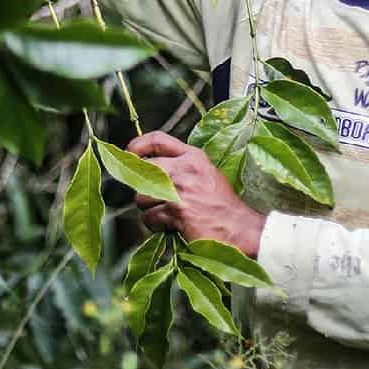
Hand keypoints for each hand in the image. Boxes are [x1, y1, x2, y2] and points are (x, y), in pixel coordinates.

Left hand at [128, 131, 265, 257]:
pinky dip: (155, 225)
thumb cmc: (222, 205)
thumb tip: (150, 167)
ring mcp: (180, 189)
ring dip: (149, 209)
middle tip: (151, 197)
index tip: (129, 154)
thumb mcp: (205, 174)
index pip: (158, 140)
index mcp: (193, 156)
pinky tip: (170, 226)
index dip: (138, 146)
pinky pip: (149, 217)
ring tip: (166, 214)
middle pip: (143, 170)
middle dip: (141, 186)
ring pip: (142, 197)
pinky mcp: (177, 211)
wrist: (239, 228)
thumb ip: (181, 166)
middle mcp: (186, 168)